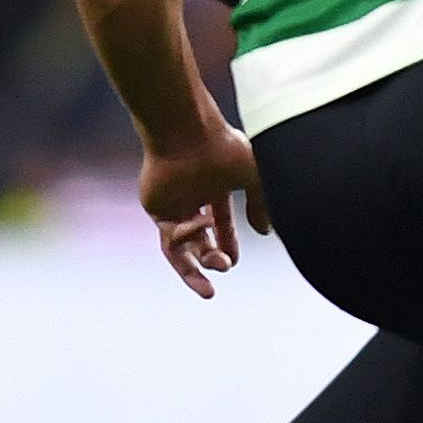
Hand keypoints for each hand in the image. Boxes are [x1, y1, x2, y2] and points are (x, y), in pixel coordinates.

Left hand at [138, 119, 267, 297]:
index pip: (221, 223)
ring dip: (192, 267)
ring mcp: (172, 203)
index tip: (235, 260)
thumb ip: (260, 205)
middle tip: (225, 268)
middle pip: (198, 239)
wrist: (188, 135)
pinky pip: (171, 234)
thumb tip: (266, 232)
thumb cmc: (225, 149)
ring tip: (208, 287)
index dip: (228, 243)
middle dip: (212, 259)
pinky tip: (203, 225)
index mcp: (215, 187)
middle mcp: (192, 197)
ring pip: (179, 246)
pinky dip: (188, 238)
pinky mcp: (155, 207)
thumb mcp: (255, 178)